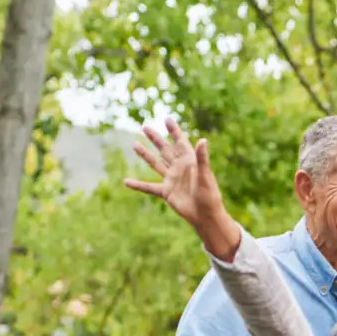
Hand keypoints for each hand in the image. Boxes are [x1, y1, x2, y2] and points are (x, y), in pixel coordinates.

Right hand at [125, 119, 241, 259]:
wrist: (206, 216)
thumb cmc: (210, 196)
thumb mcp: (205, 175)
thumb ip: (202, 158)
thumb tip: (203, 140)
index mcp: (190, 161)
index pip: (180, 142)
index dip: (174, 131)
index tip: (167, 119)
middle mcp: (179, 168)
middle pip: (165, 149)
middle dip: (155, 138)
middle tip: (145, 127)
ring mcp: (172, 179)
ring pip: (156, 164)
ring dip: (145, 154)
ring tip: (134, 144)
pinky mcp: (166, 192)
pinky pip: (149, 187)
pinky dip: (138, 185)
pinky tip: (126, 182)